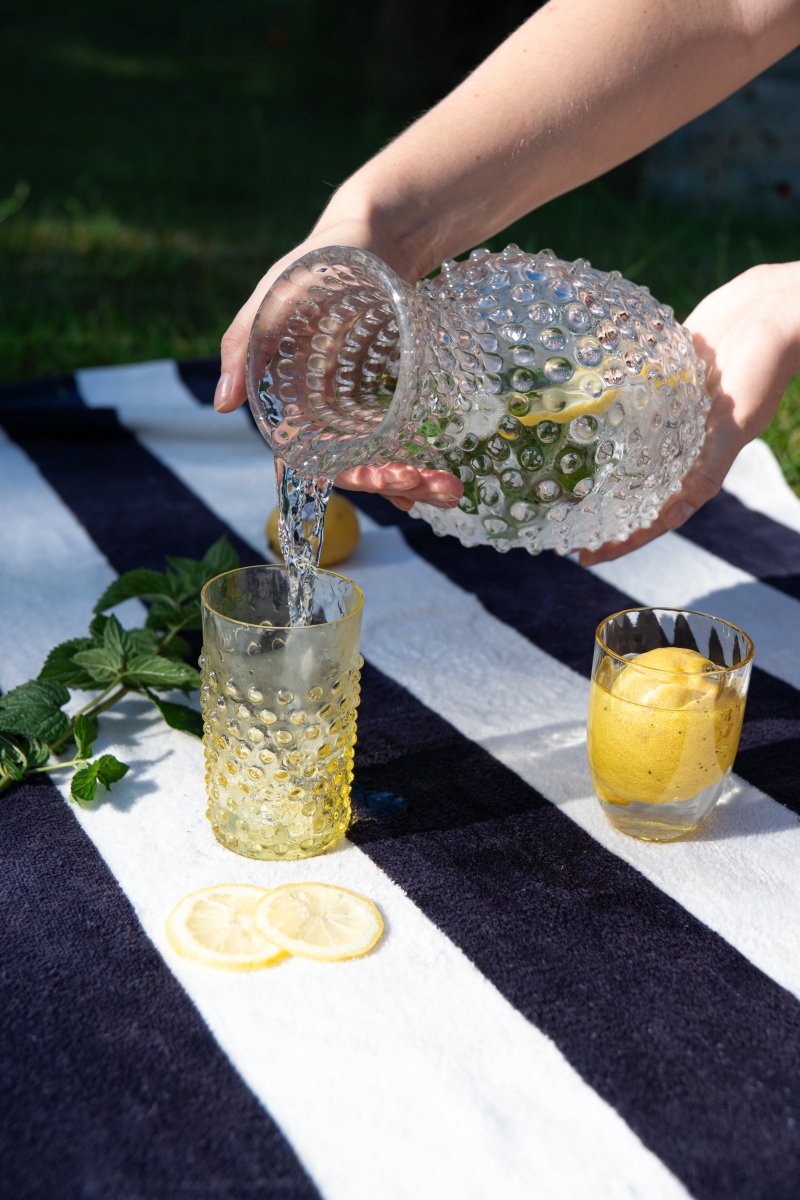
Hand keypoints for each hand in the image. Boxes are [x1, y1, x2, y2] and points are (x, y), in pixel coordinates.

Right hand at [214, 208, 461, 509]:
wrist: (374, 232)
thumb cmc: (316, 260)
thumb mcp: (275, 294)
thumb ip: (243, 344)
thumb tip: (222, 405)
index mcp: (293, 400)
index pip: (314, 459)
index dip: (348, 476)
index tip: (381, 481)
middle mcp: (323, 413)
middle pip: (355, 468)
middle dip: (393, 483)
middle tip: (437, 488)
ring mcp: (357, 408)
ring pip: (380, 460)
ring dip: (414, 481)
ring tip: (451, 489)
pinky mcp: (388, 397)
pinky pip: (401, 440)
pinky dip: (419, 462)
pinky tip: (443, 481)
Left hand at [579, 261, 799, 565]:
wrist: (772, 309)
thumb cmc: (762, 369)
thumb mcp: (736, 427)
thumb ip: (707, 468)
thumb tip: (677, 514)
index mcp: (699, 463)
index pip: (655, 516)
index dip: (623, 540)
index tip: (585, 557)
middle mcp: (681, 443)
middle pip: (634, 487)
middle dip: (601, 509)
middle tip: (560, 526)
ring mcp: (669, 411)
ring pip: (625, 447)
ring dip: (595, 462)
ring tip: (554, 477)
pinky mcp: (661, 377)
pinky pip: (626, 401)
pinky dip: (602, 411)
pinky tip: (570, 416)